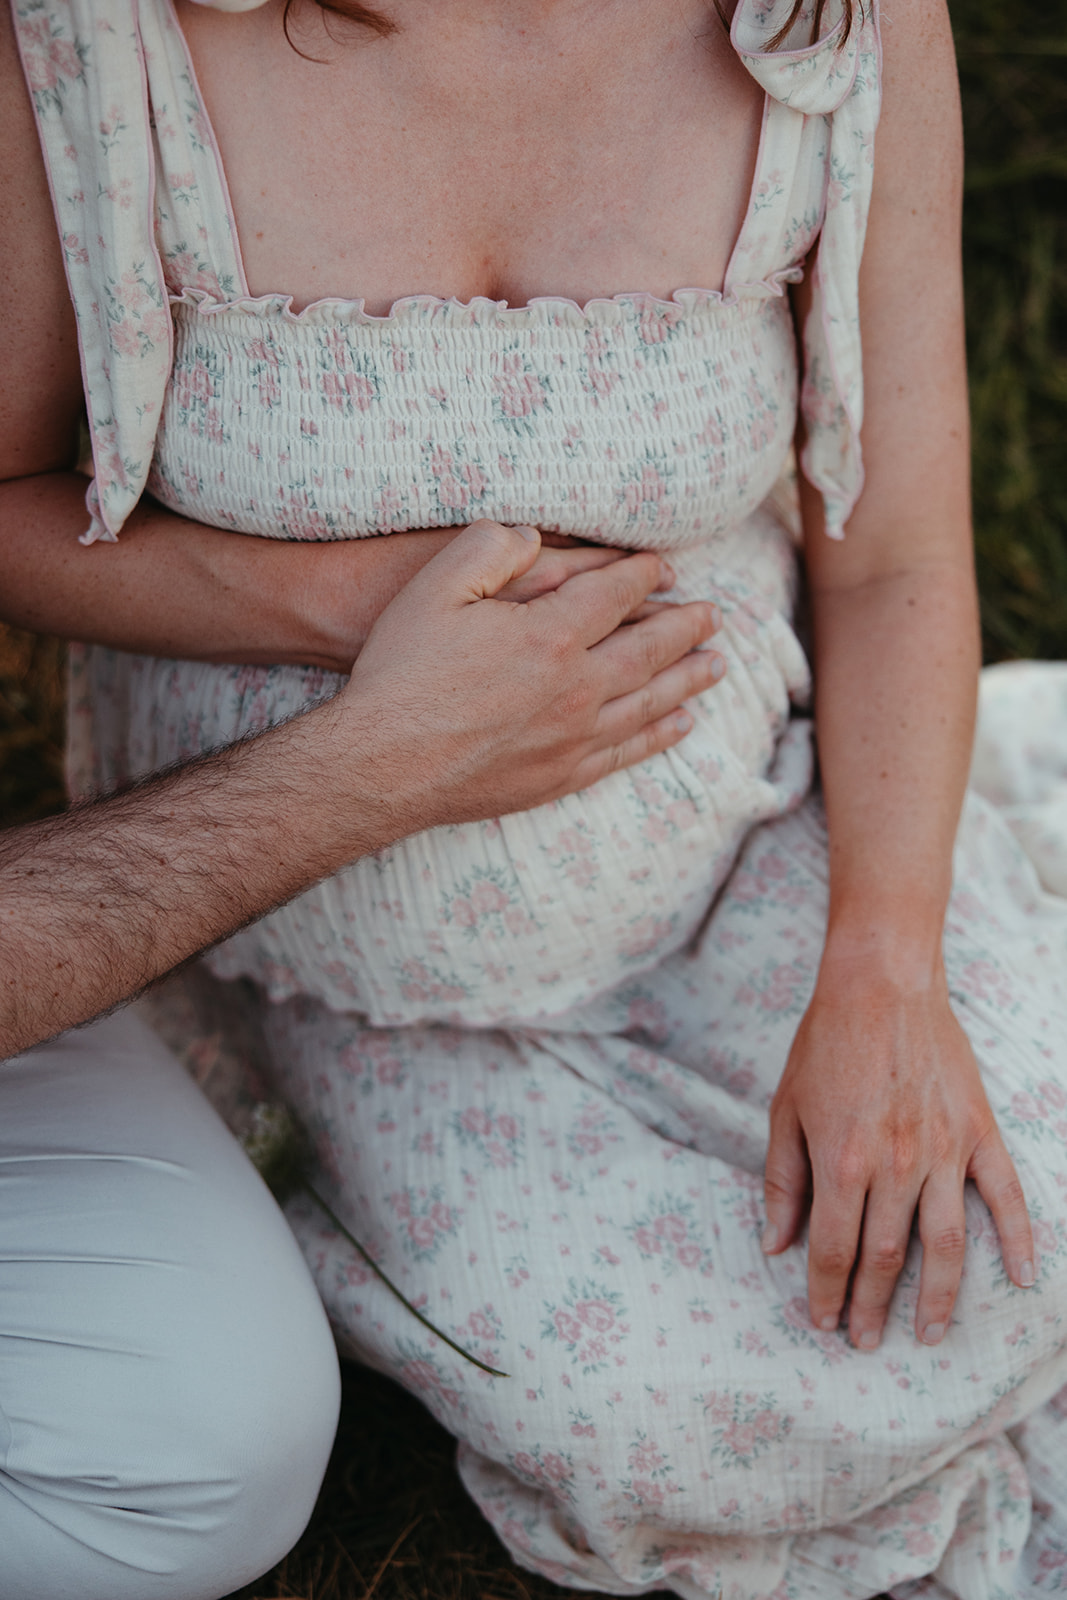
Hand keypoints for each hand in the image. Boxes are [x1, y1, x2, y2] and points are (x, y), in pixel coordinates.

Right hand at [335, 519, 724, 831]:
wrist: (381, 765)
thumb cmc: (400, 672)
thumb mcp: (434, 589)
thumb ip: (487, 549)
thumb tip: (532, 532)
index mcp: (549, 635)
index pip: (616, 595)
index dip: (644, 575)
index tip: (664, 566)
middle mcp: (576, 688)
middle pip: (650, 651)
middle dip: (685, 627)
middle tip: (715, 614)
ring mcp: (572, 738)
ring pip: (649, 703)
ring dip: (688, 680)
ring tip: (716, 665)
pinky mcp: (559, 776)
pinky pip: (626, 752)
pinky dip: (659, 735)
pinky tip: (679, 723)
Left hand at [762, 966, 1034, 1348]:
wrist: (880, 985)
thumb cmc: (825, 1044)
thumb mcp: (785, 1109)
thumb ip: (782, 1180)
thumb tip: (775, 1243)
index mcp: (842, 1162)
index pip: (834, 1250)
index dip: (827, 1292)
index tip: (824, 1321)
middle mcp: (896, 1165)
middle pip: (886, 1258)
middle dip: (873, 1306)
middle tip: (867, 1342)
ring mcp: (944, 1151)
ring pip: (946, 1245)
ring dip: (939, 1299)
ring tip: (930, 1335)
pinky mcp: (978, 1131)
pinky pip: (1005, 1197)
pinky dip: (1016, 1241)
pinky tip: (1020, 1279)